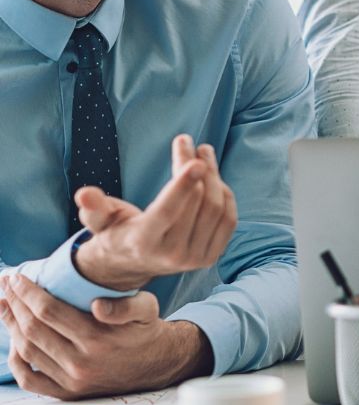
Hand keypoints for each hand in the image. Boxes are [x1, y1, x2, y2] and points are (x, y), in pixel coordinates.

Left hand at [0, 273, 211, 396]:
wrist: (156, 364)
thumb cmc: (146, 329)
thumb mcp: (147, 308)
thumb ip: (125, 305)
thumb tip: (97, 305)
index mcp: (97, 339)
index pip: (48, 312)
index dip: (28, 293)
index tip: (17, 278)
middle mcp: (80, 362)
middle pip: (33, 329)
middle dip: (15, 304)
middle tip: (6, 286)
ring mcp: (71, 380)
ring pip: (27, 351)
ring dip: (11, 326)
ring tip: (5, 306)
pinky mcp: (67, 392)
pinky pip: (30, 379)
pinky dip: (16, 361)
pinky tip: (14, 341)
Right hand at [73, 135, 237, 290]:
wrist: (134, 263)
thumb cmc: (117, 232)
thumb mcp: (99, 221)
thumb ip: (95, 207)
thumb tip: (85, 194)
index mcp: (144, 242)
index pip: (168, 211)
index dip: (183, 185)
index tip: (196, 161)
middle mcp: (173, 254)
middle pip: (197, 200)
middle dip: (196, 166)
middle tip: (189, 142)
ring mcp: (196, 258)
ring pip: (216, 206)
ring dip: (213, 174)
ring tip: (202, 152)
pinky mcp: (212, 255)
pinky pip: (228, 218)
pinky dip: (224, 192)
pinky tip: (212, 177)